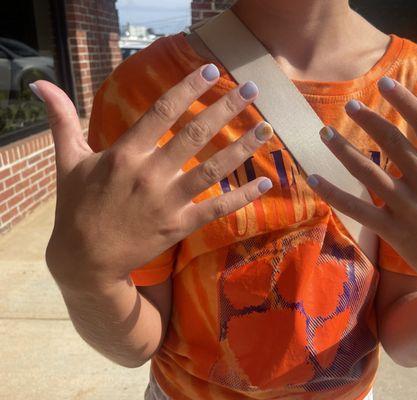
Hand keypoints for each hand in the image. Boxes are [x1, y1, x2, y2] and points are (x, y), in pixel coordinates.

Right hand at [35, 64, 272, 289]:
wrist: (85, 259)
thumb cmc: (77, 206)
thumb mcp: (67, 160)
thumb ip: (61, 120)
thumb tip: (40, 83)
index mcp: (125, 153)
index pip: (162, 111)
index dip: (188, 88)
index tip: (210, 71)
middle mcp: (150, 174)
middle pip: (195, 134)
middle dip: (225, 108)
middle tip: (252, 89)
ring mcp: (167, 201)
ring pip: (212, 169)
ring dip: (242, 147)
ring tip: (267, 128)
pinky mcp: (179, 226)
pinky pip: (216, 209)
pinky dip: (241, 196)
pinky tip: (264, 183)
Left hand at [308, 77, 416, 322]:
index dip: (404, 101)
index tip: (384, 84)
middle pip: (393, 143)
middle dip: (368, 120)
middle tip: (349, 105)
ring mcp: (410, 208)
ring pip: (369, 173)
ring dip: (344, 150)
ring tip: (325, 132)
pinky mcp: (395, 232)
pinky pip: (358, 210)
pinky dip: (334, 195)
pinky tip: (314, 179)